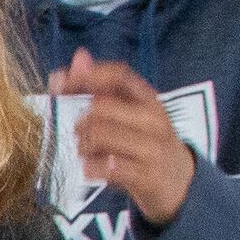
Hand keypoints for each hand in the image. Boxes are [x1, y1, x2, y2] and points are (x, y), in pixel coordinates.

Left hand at [51, 50, 195, 227]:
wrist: (181, 183)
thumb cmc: (146, 143)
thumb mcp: (131, 114)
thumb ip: (102, 87)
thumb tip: (79, 57)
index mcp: (149, 99)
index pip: (118, 74)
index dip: (85, 75)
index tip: (58, 83)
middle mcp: (153, 118)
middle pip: (100, 107)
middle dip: (80, 122)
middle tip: (81, 135)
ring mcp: (152, 147)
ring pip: (98, 135)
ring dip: (82, 147)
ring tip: (89, 154)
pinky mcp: (146, 175)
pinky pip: (104, 167)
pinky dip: (90, 168)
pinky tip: (95, 169)